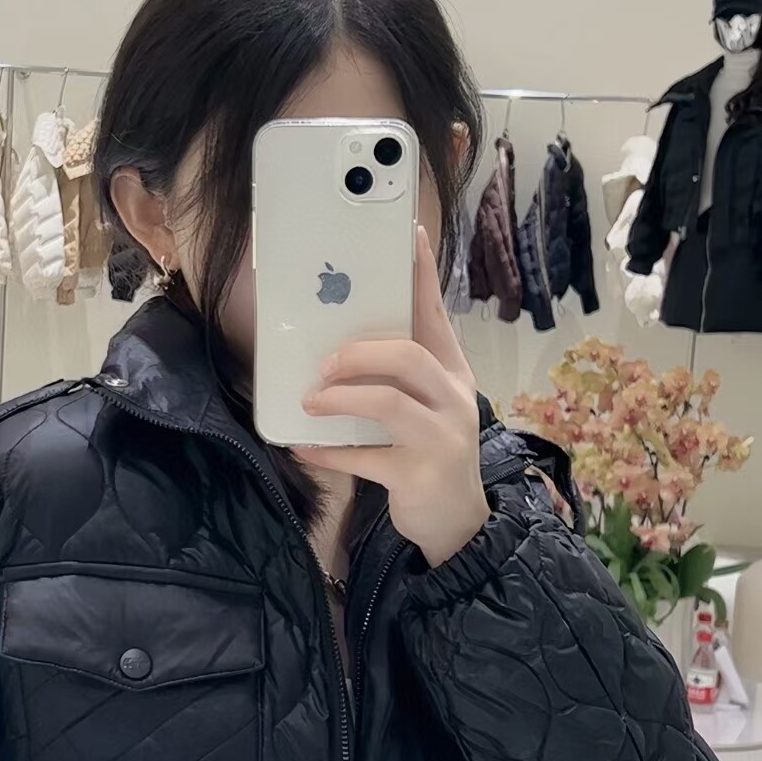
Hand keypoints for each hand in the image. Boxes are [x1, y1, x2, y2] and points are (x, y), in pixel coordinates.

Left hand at [296, 226, 489, 566]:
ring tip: (310, 401)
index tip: (409, 236)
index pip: (437, 316)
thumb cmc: (430, 455)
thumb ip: (396, 378)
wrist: (458, 524)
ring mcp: (441, 439)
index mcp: (452, 373)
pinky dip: (329, 452)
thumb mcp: (424, 408)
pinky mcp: (419, 476)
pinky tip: (304, 447)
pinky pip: (365, 458)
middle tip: (324, 363)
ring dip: (341, 398)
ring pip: (388, 403)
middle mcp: (453, 399)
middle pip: (409, 356)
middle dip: (359, 352)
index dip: (422, 276)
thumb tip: (337, 346)